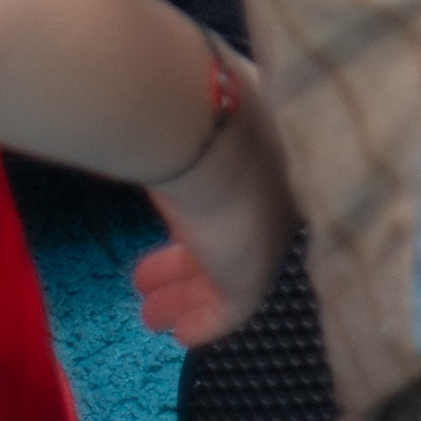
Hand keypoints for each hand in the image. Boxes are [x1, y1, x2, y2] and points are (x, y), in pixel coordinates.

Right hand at [131, 60, 294, 347]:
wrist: (209, 127)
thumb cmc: (189, 99)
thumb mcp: (196, 93)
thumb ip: (186, 106)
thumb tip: (153, 86)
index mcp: (265, 139)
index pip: (239, 187)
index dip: (205, 213)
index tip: (174, 230)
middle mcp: (273, 186)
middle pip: (229, 234)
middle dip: (187, 262)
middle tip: (146, 277)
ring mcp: (269, 229)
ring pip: (227, 271)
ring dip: (187, 294)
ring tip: (150, 315)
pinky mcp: (255, 272)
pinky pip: (232, 306)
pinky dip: (206, 321)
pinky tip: (180, 334)